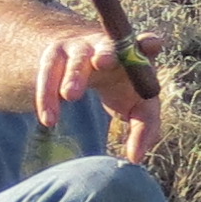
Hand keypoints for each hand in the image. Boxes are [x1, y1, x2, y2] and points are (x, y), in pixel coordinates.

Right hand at [33, 19, 170, 160]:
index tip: (152, 45)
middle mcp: (108, 46)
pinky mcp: (55, 56)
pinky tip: (49, 120)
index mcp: (136, 56)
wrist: (81, 62)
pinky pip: (49, 73)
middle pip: (108, 47)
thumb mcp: (137, 104)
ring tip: (71, 96)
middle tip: (104, 63)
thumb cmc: (121, 85)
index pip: (146, 45)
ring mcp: (80, 48)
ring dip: (74, 75)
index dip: (149, 43)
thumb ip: (145, 128)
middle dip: (107, 53)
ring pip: (76, 59)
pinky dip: (48, 95)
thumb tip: (135, 158)